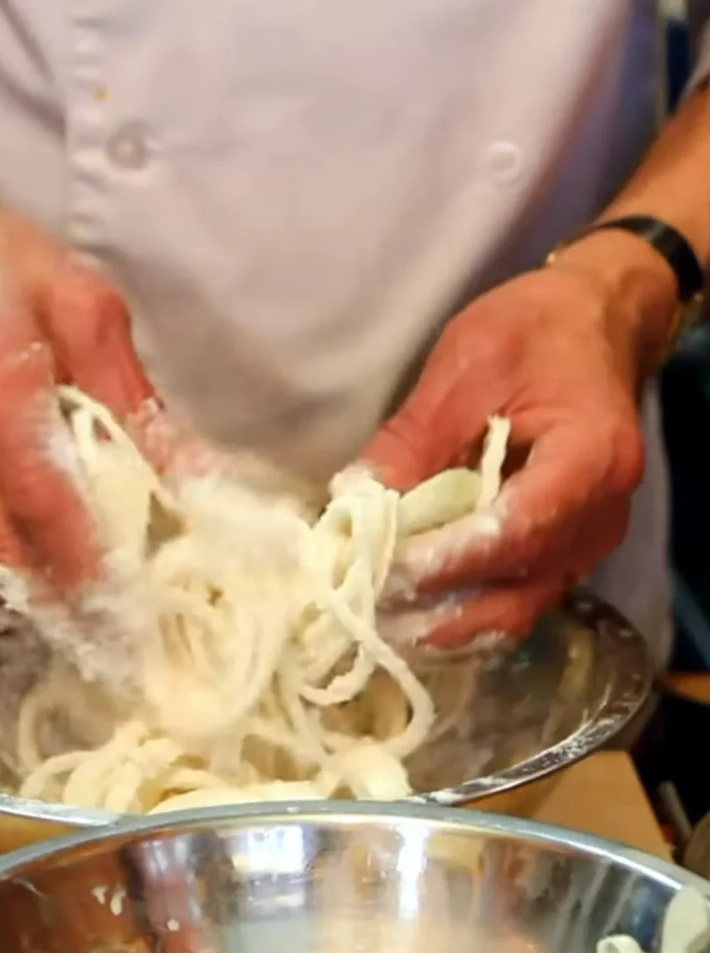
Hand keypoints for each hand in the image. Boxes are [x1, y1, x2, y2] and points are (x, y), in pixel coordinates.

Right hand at [0, 173, 154, 599]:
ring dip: (32, 601)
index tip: (134, 602)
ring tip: (91, 621)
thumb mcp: (79, 303)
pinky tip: (42, 585)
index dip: (87, 558)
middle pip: (4, 545)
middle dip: (65, 600)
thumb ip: (131, 393)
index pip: (43, 494)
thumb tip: (186, 471)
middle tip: (121, 633)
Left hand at [362, 244, 670, 649]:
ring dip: (455, 620)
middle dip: (444, 602)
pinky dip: (472, 606)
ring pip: (522, 601)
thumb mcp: (464, 368)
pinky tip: (421, 613)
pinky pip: (522, 591)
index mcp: (589, 456)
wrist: (591, 325)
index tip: (386, 571)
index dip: (449, 558)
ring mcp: (591, 536)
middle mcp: (602, 511)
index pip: (517, 528)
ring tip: (388, 624)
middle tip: (373, 611)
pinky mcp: (570, 545)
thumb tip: (355, 499)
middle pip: (521, 579)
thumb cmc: (532, 333)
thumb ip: (413, 440)